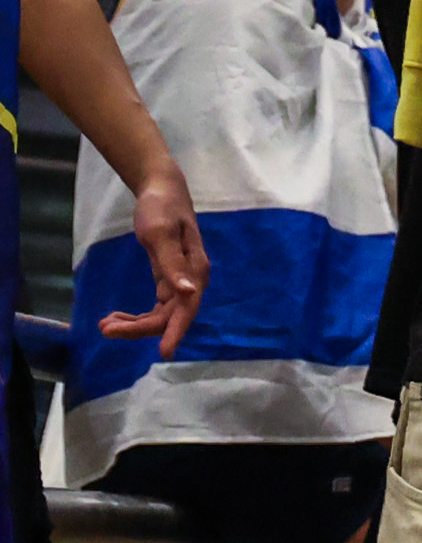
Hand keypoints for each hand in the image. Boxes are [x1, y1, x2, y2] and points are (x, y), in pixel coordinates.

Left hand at [108, 160, 206, 354]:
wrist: (162, 189)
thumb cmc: (161, 208)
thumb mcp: (160, 233)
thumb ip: (172, 264)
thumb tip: (189, 293)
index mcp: (195, 272)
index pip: (185, 310)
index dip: (174, 332)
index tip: (163, 353)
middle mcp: (192, 281)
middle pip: (169, 316)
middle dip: (139, 328)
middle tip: (105, 328)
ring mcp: (180, 282)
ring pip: (161, 315)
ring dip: (135, 324)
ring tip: (105, 325)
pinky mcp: (169, 279)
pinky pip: (156, 307)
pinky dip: (137, 315)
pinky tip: (117, 316)